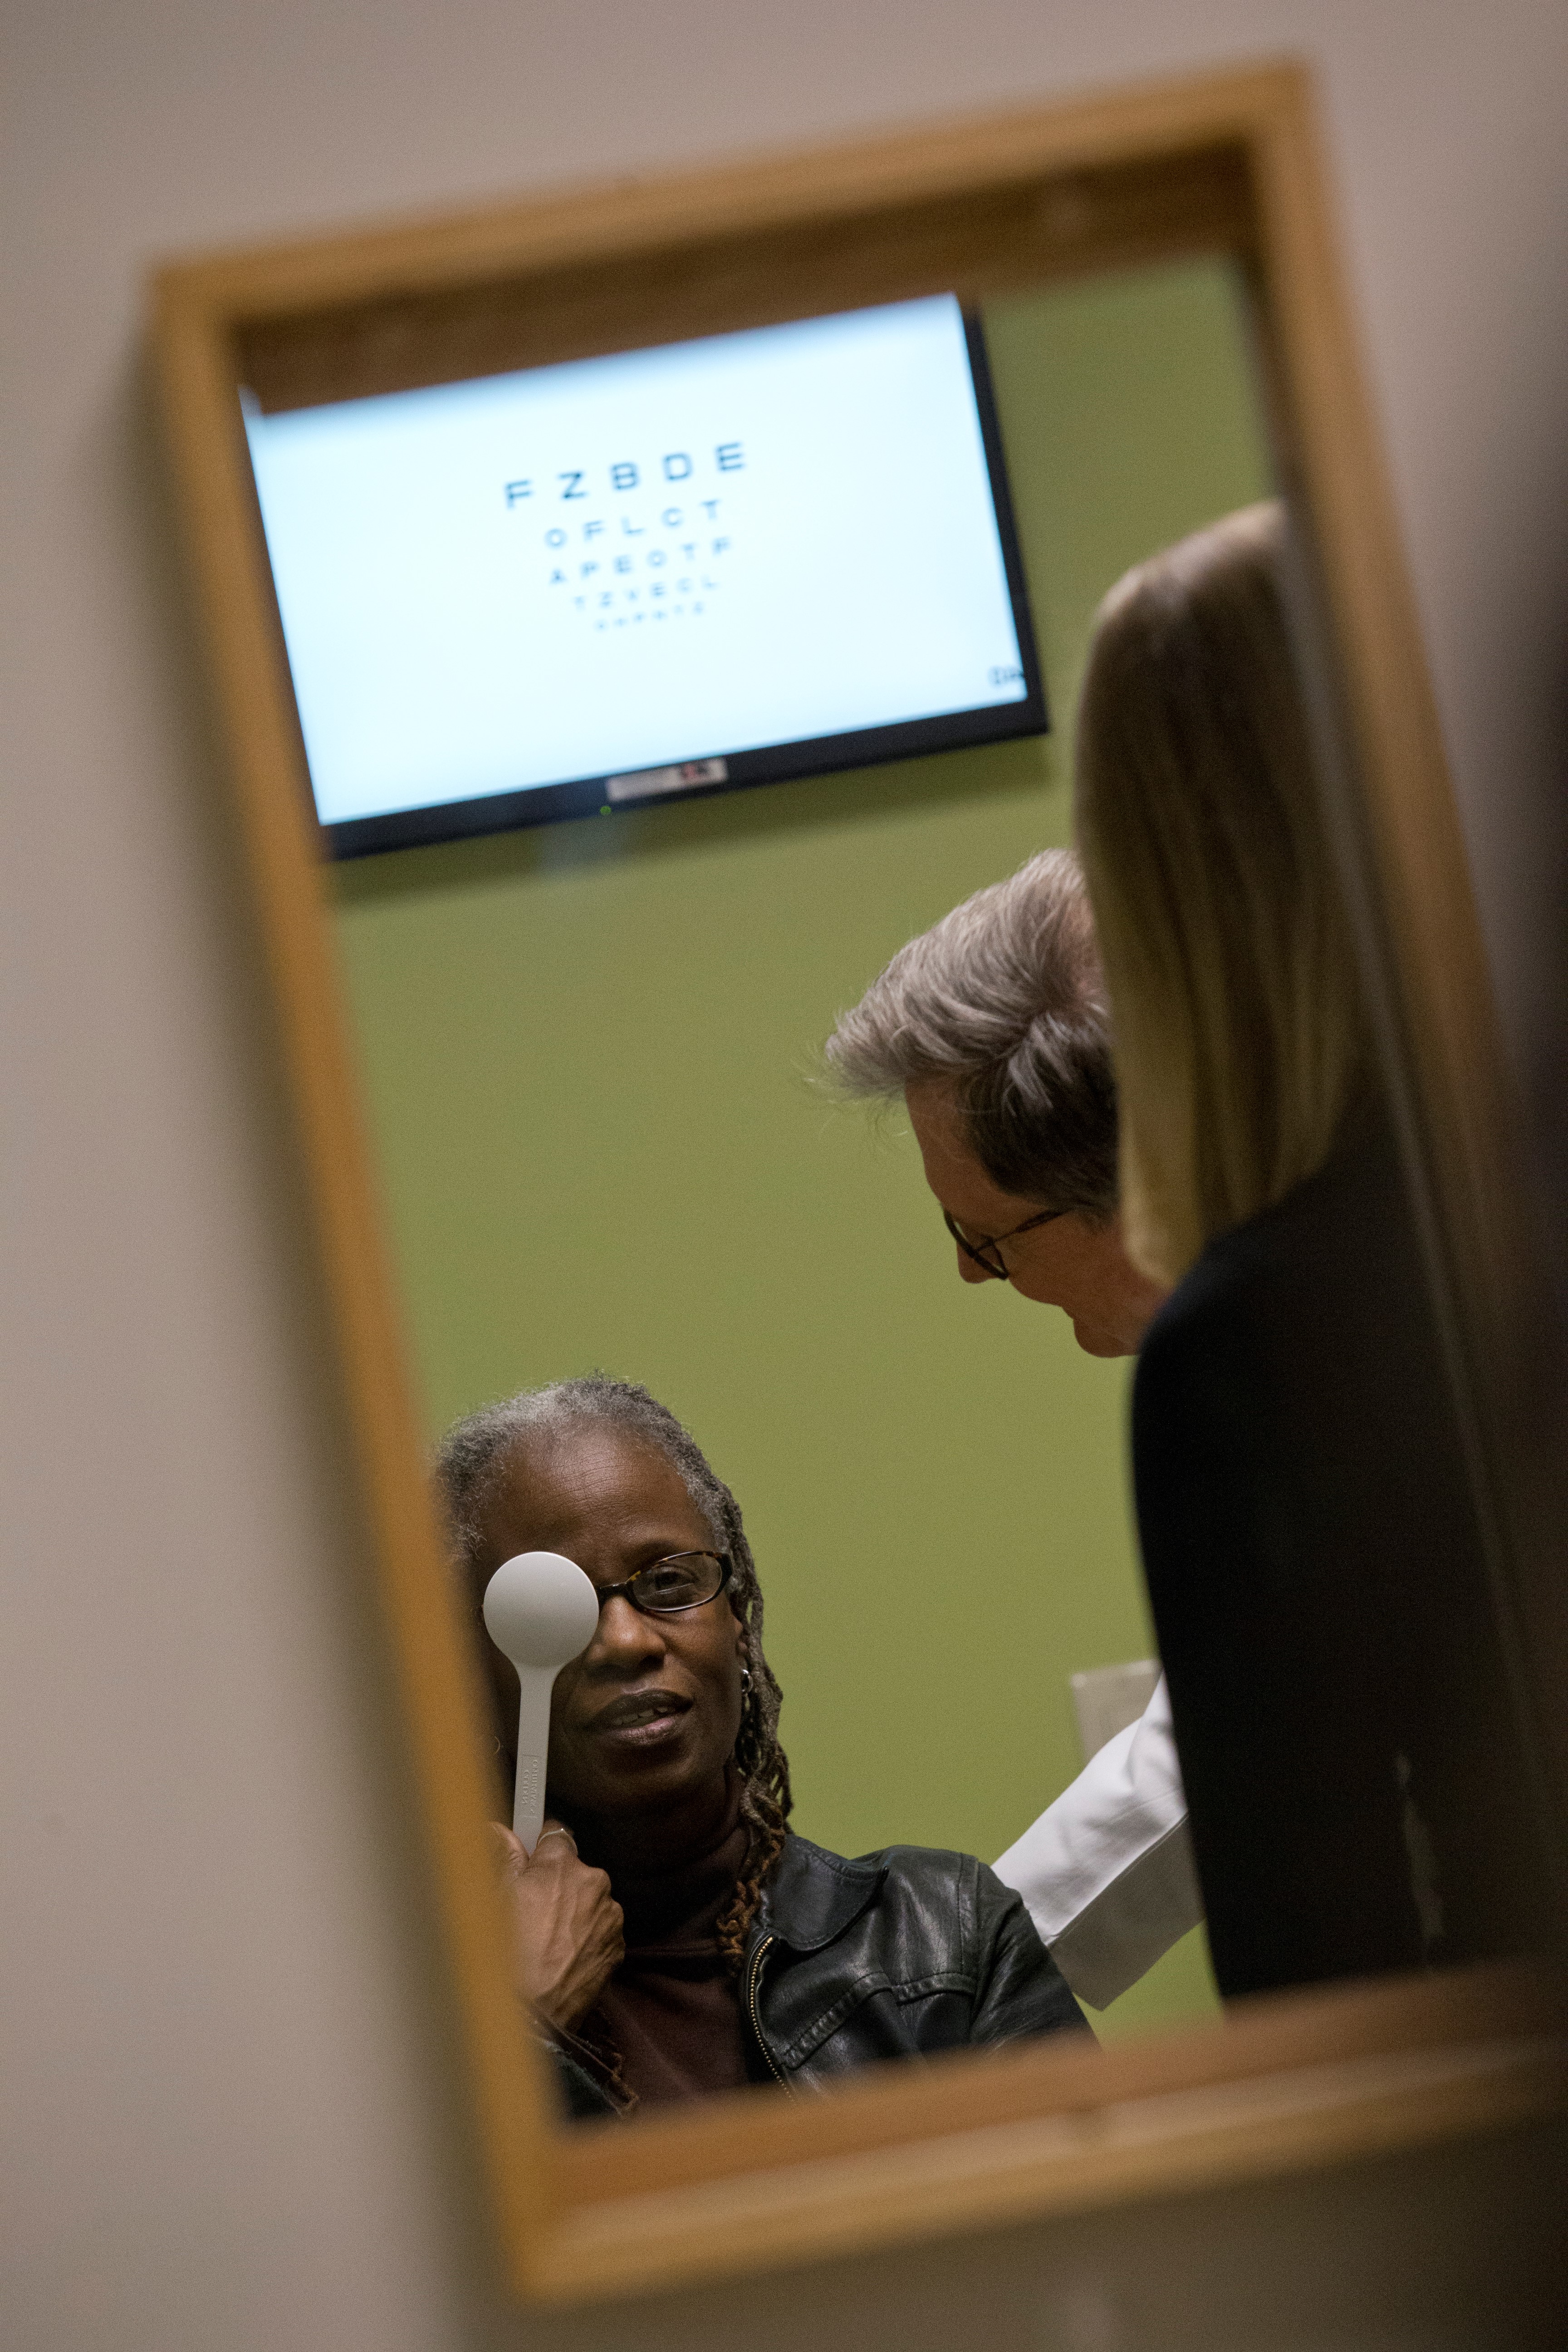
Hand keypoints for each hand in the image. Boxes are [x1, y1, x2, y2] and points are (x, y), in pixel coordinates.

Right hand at [489, 1818, 623, 2032]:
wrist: (531, 2016)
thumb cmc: (505, 1956)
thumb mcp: (493, 1899)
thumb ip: (502, 1855)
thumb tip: (500, 1830)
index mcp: (562, 1864)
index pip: (555, 1834)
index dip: (539, 1849)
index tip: (531, 1858)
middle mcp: (594, 1882)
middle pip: (574, 1871)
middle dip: (556, 1884)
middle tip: (529, 1911)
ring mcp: (610, 1916)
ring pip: (588, 1902)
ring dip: (573, 1912)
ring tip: (543, 1942)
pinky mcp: (618, 1946)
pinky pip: (599, 1930)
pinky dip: (584, 1938)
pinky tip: (559, 1957)